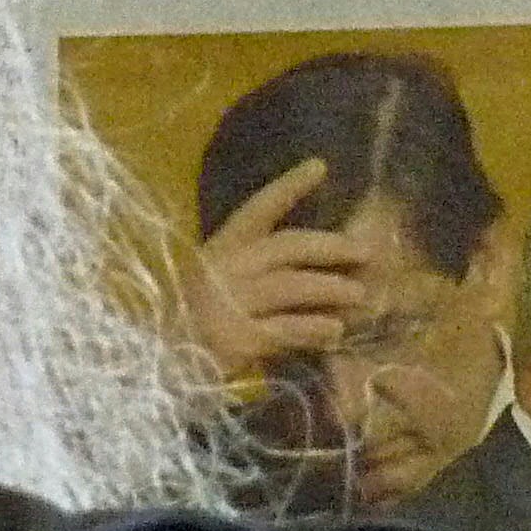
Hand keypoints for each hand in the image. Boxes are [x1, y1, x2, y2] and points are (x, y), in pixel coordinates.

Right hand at [177, 158, 369, 386]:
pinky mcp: (237, 338)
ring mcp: (230, 302)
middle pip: (288, 246)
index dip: (289, 186)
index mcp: (223, 246)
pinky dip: (313, 329)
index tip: (320, 166)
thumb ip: (261, 267)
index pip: (259, 207)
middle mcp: (226, 267)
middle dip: (330, 247)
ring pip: (292, 286)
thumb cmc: (198, 317)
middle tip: (366, 251)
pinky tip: (335, 331)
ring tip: (359, 295)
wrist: (164, 364)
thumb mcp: (222, 279)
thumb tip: (320, 260)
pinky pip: (286, 329)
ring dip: (331, 289)